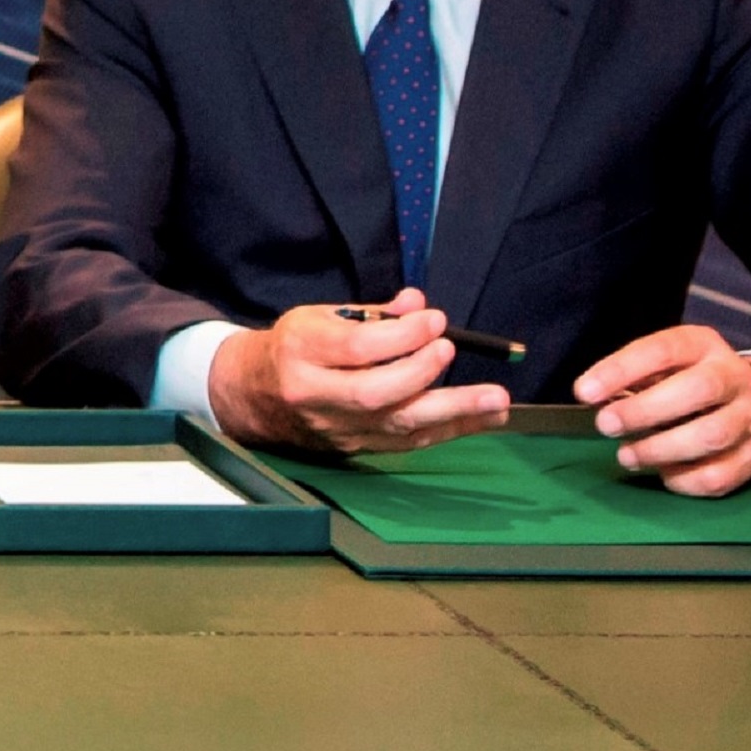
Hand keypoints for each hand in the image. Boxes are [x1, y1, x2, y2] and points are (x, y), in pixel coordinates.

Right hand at [207, 288, 510, 453]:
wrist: (253, 394)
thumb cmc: (294, 347)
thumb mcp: (321, 317)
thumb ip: (372, 314)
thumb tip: (418, 303)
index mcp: (300, 350)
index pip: (356, 347)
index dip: (401, 335)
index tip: (433, 320)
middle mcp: (314, 394)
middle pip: (374, 392)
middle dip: (421, 372)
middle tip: (450, 350)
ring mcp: (335, 427)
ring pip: (397, 425)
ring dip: (453, 411)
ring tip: (496, 400)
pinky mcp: (354, 447)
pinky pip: (407, 443)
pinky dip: (448, 430)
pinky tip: (481, 418)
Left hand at [573, 325, 750, 496]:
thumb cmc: (688, 378)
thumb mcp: (662, 363)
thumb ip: (631, 376)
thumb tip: (592, 396)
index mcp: (702, 346)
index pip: (663, 350)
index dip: (621, 370)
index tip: (585, 392)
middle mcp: (733, 377)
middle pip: (698, 390)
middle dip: (644, 411)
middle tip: (606, 425)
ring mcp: (750, 417)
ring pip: (712, 435)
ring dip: (661, 450)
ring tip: (627, 455)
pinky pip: (722, 475)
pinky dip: (686, 479)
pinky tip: (663, 474)